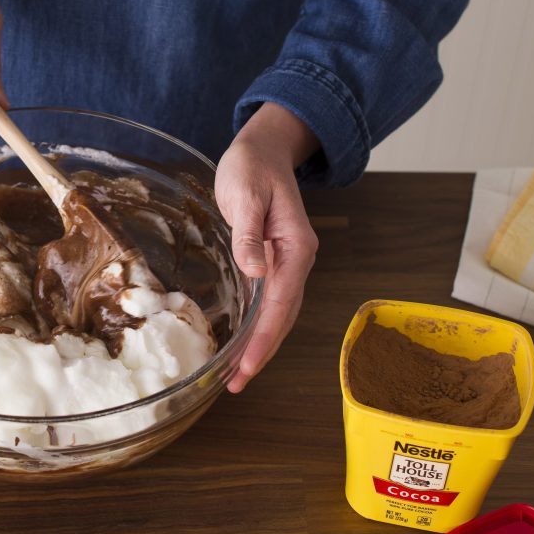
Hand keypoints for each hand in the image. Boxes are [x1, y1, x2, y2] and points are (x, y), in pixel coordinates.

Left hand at [214, 102, 319, 392]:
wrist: (264, 149)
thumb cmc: (253, 167)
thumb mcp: (247, 194)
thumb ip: (250, 233)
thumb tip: (255, 270)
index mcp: (295, 248)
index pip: (280, 304)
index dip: (263, 339)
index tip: (245, 366)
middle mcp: (296, 260)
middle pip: (282, 317)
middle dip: (262, 353)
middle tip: (236, 384)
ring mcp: (286, 262)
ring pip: (277, 314)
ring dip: (261, 345)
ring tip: (237, 375)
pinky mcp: (272, 261)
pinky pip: (268, 302)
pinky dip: (257, 326)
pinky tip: (242, 343)